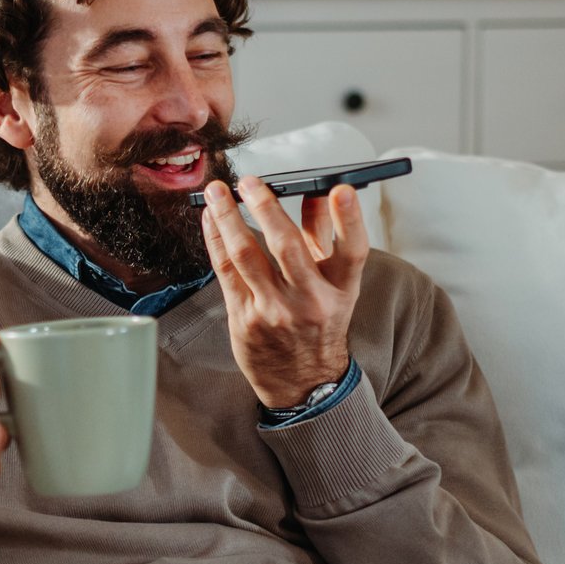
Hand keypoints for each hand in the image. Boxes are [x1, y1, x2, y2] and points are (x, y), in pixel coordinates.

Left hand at [200, 177, 367, 409]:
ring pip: (247, 255)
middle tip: (250, 182)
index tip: (341, 190)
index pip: (353, 251)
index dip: (350, 220)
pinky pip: (226, 271)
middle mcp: (311, 302)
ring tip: (218, 193)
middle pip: (288, 247)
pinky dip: (217, 240)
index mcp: (341, 290)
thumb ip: (325, 236)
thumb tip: (318, 193)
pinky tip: (211, 220)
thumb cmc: (318, 323)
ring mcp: (276, 312)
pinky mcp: (245, 319)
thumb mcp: (333, 284)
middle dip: (266, 207)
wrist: (302, 381)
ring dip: (228, 218)